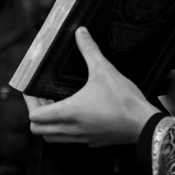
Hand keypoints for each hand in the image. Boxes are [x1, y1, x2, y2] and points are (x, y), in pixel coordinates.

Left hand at [25, 27, 162, 146]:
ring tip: (58, 106)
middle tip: (44, 99)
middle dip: (36, 115)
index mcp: (69, 112)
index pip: (35, 116)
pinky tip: (78, 115)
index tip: (31, 91)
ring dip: (50, 124)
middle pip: (39, 130)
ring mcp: (83, 139)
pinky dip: (67, 130)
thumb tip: (81, 33)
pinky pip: (73, 140)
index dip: (29, 103)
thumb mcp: (104, 70)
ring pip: (54, 138)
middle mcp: (72, 129)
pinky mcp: (95, 142)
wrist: (145, 124)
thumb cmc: (124, 100)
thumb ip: (90, 50)